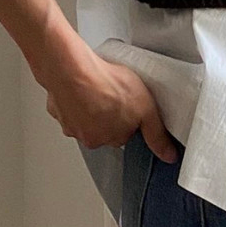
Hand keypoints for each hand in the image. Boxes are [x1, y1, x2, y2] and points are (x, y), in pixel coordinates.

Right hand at [39, 31, 178, 162]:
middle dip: (108, 113)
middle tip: (113, 92)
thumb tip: (169, 156)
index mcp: (110, 138)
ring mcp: (69, 123)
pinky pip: (66, 103)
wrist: (74, 71)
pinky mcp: (56, 107)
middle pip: (102, 127)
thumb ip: (157, 134)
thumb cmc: (106, 86)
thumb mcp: (146, 109)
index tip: (129, 103)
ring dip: (89, 105)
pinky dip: (72, 95)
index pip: (124, 133)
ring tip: (98, 85)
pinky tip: (82, 82)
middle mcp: (88, 136)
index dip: (129, 116)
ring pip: (83, 117)